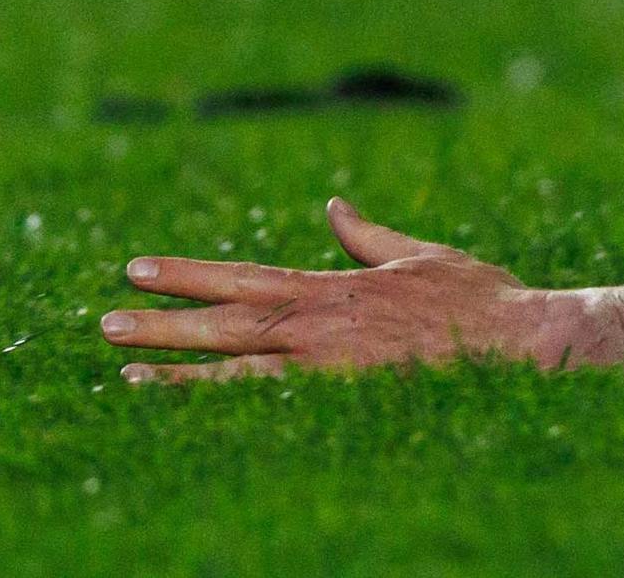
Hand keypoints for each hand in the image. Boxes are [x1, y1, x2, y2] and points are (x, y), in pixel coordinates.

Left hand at [104, 198, 554, 383]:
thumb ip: (368, 237)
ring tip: (125, 373)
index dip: (187, 274)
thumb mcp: (420, 256)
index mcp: (333, 288)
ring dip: (177, 373)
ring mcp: (327, 371)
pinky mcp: (342, 404)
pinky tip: (186, 417)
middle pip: (225, 324)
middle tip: (104, 323)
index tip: (137, 269)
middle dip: (162, 322)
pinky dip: (223, 411)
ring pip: (234, 373)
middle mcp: (319, 328)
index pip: (243, 278)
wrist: (519, 344)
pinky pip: (268, 411)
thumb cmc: (478, 299)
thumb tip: (334, 206)